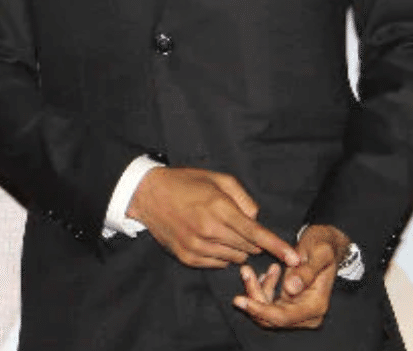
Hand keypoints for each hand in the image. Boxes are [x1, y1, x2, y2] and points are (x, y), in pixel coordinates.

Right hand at [127, 167, 299, 268]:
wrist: (147, 194)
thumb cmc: (185, 183)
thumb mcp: (217, 179)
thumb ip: (243, 198)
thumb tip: (256, 220)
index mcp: (218, 208)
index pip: (256, 233)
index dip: (278, 247)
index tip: (295, 259)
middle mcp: (209, 230)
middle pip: (248, 248)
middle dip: (252, 241)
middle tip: (237, 225)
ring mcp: (197, 246)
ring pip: (235, 258)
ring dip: (236, 248)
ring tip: (220, 231)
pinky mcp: (188, 257)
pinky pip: (218, 264)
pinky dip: (221, 254)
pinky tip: (209, 239)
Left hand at [234, 224, 349, 328]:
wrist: (328, 245)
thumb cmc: (324, 247)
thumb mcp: (319, 253)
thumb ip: (306, 272)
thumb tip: (290, 288)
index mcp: (316, 305)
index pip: (283, 317)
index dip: (260, 310)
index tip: (239, 299)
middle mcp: (308, 314)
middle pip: (272, 317)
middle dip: (254, 297)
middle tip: (245, 271)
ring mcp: (299, 310)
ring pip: (267, 310)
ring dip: (255, 290)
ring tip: (250, 268)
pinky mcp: (290, 304)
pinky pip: (269, 303)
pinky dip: (262, 288)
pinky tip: (265, 273)